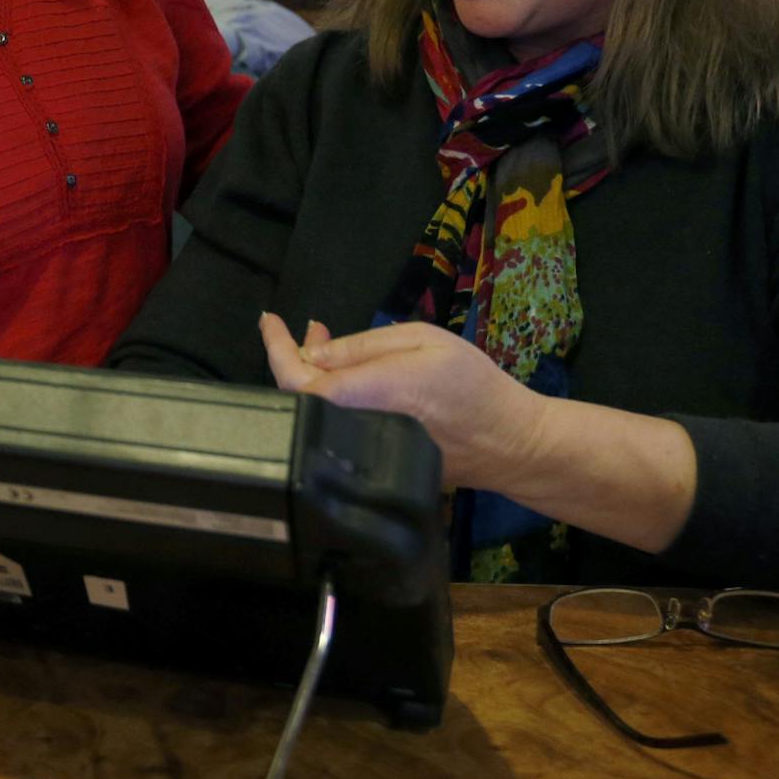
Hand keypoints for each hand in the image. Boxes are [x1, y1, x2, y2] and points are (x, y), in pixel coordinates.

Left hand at [259, 313, 550, 493]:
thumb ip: (360, 347)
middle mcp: (350, 429)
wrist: (510, 441)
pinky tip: (349, 373)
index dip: (275, 348)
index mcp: (358, 396)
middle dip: (296, 355)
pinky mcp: (374, 458)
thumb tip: (311, 352)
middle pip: (301, 396)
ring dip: (315, 373)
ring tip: (326, 339)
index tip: (268, 319)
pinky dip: (334, 394)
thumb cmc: (469, 383)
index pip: (294, 378)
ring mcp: (360, 449)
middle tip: (309, 326)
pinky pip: (339, 423)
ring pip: (319, 409)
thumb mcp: (420, 341)